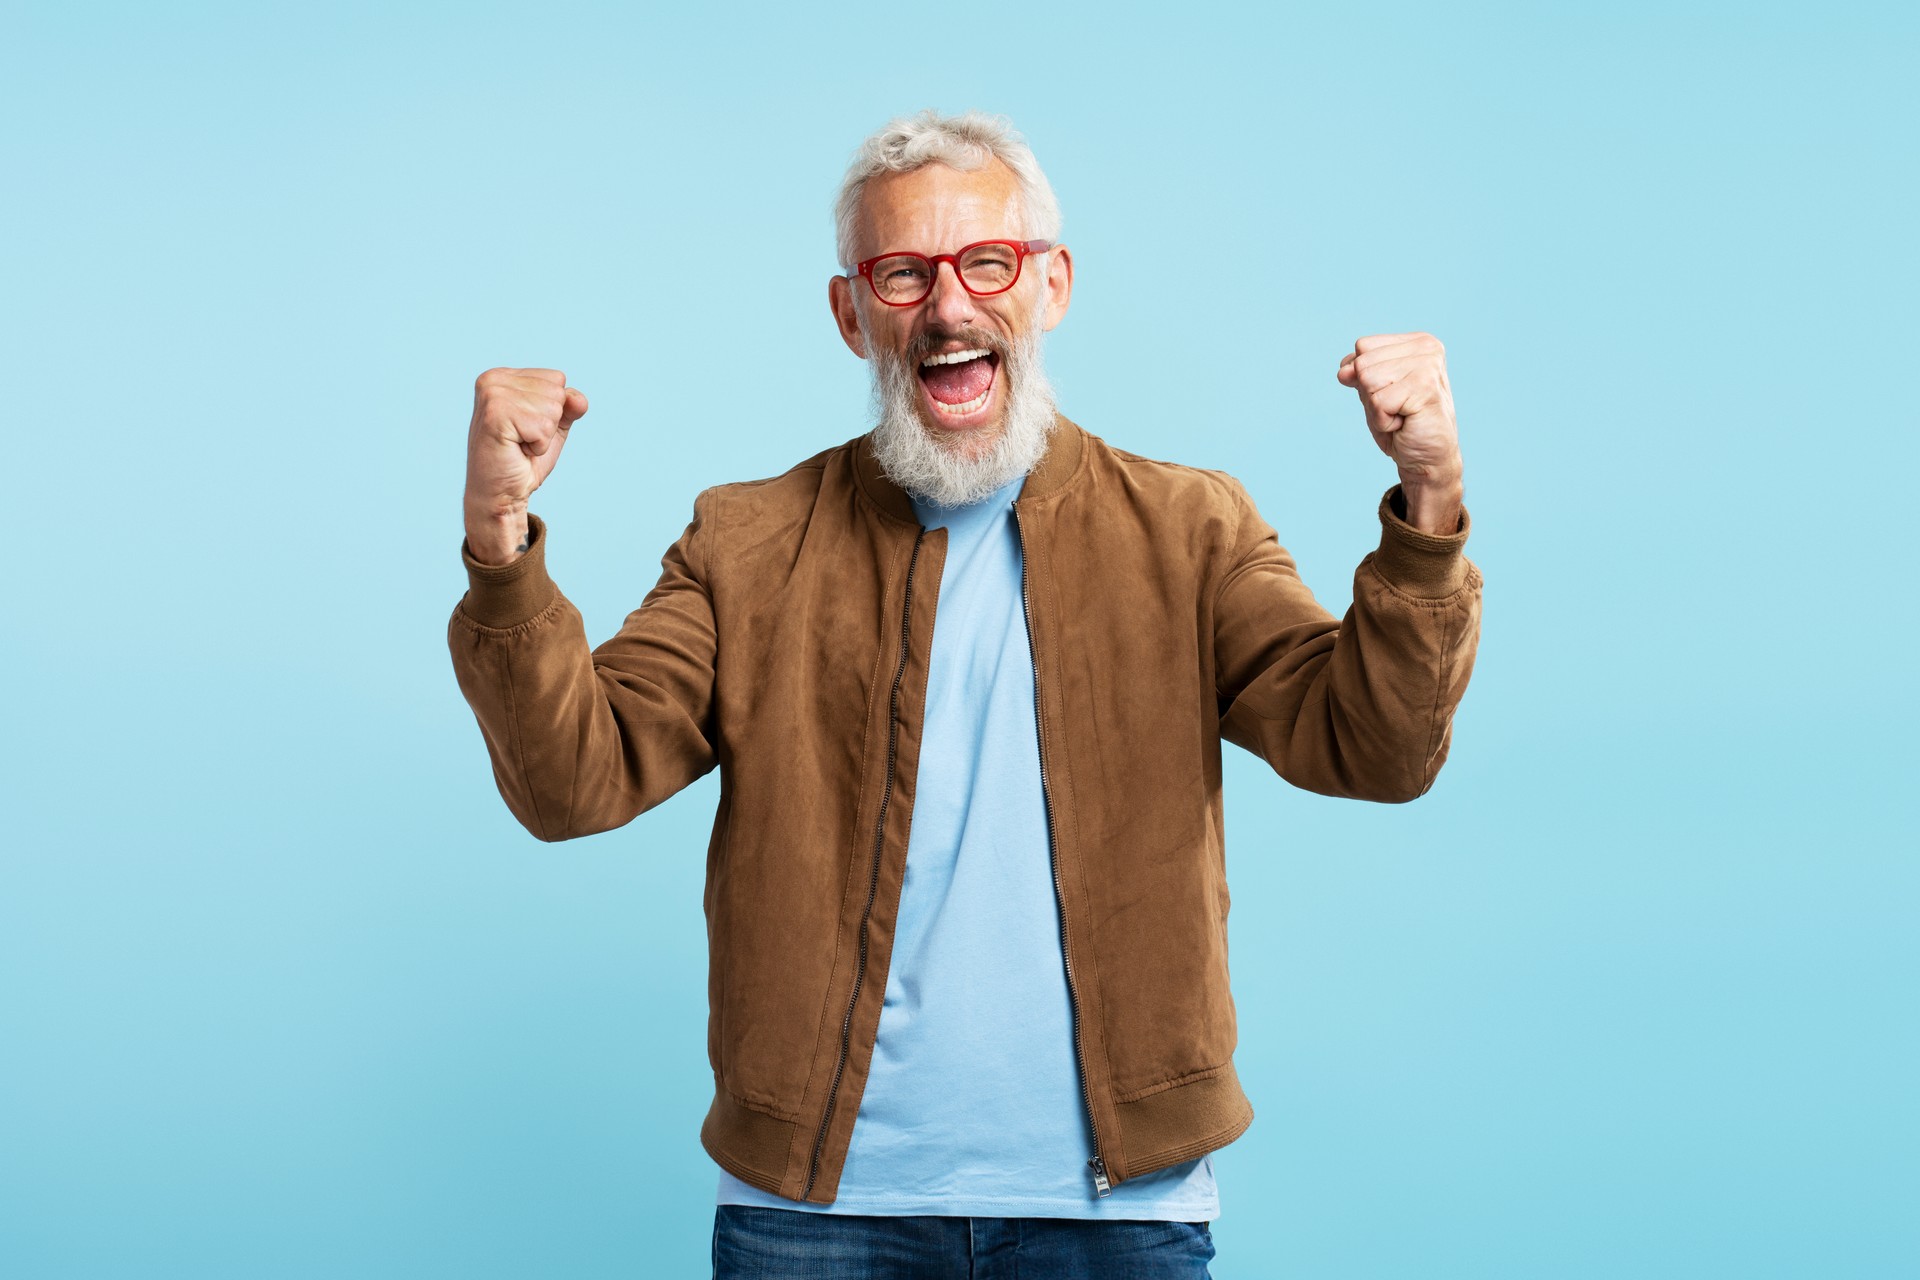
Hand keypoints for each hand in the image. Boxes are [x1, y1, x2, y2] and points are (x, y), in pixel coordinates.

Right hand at [463, 367, 588, 562]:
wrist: (501, 493)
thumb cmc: (523, 460)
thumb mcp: (553, 426)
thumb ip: (569, 406)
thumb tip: (578, 398)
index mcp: (503, 376)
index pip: (557, 378)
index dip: (553, 410)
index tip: (527, 427)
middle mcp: (493, 379)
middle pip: (557, 391)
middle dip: (548, 423)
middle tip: (523, 440)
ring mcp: (492, 395)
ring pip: (552, 408)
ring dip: (543, 436)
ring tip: (519, 445)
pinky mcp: (495, 415)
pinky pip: (543, 427)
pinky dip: (538, 445)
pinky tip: (517, 450)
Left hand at [1336, 333, 1462, 532]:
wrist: (1427, 459)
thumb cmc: (1402, 424)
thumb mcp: (1372, 391)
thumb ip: (1358, 373)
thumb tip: (1343, 371)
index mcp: (1417, 342)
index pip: (1363, 347)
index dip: (1364, 377)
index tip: (1391, 394)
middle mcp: (1426, 347)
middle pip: (1363, 363)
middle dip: (1370, 394)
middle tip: (1397, 408)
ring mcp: (1428, 365)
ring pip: (1367, 380)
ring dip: (1377, 408)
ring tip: (1401, 415)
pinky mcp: (1425, 388)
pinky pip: (1378, 402)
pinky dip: (1383, 421)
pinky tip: (1405, 423)